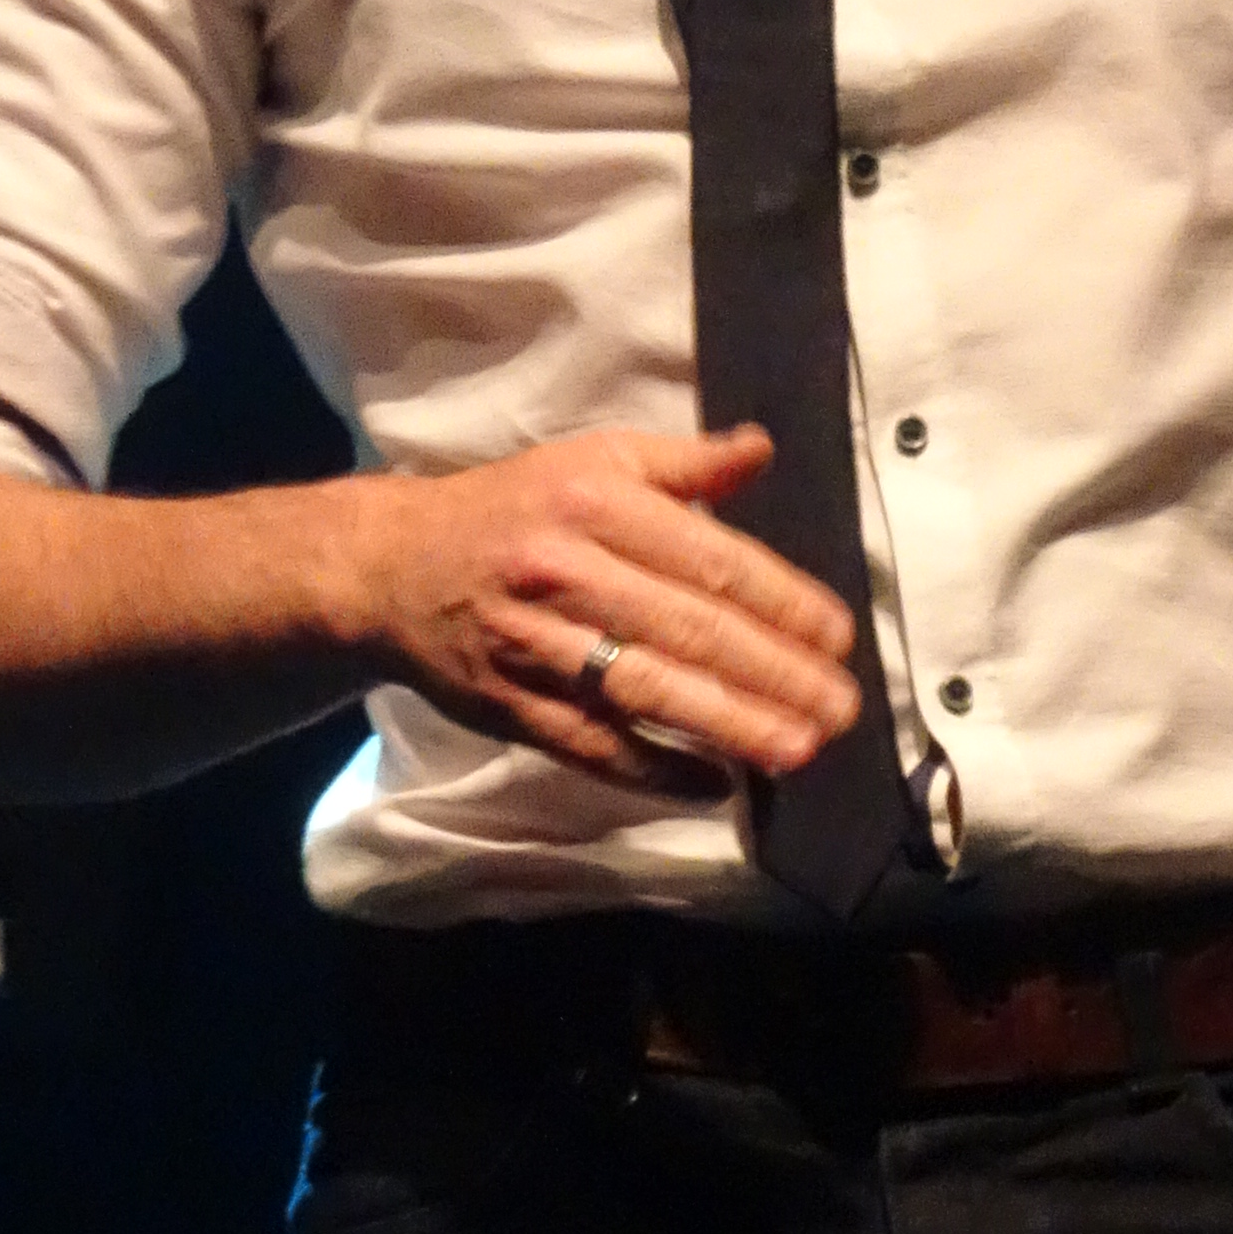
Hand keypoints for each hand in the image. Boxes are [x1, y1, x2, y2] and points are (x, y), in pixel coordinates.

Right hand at [350, 423, 858, 795]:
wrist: (391, 567)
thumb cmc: (510, 510)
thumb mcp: (589, 461)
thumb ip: (681, 463)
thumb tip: (761, 450)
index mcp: (595, 504)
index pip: (710, 560)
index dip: (783, 603)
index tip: (838, 638)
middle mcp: (566, 572)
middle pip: (690, 631)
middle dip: (776, 674)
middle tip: (841, 709)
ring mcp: (535, 646)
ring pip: (647, 690)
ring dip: (730, 725)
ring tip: (798, 749)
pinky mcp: (511, 705)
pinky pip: (593, 743)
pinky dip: (655, 767)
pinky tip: (713, 782)